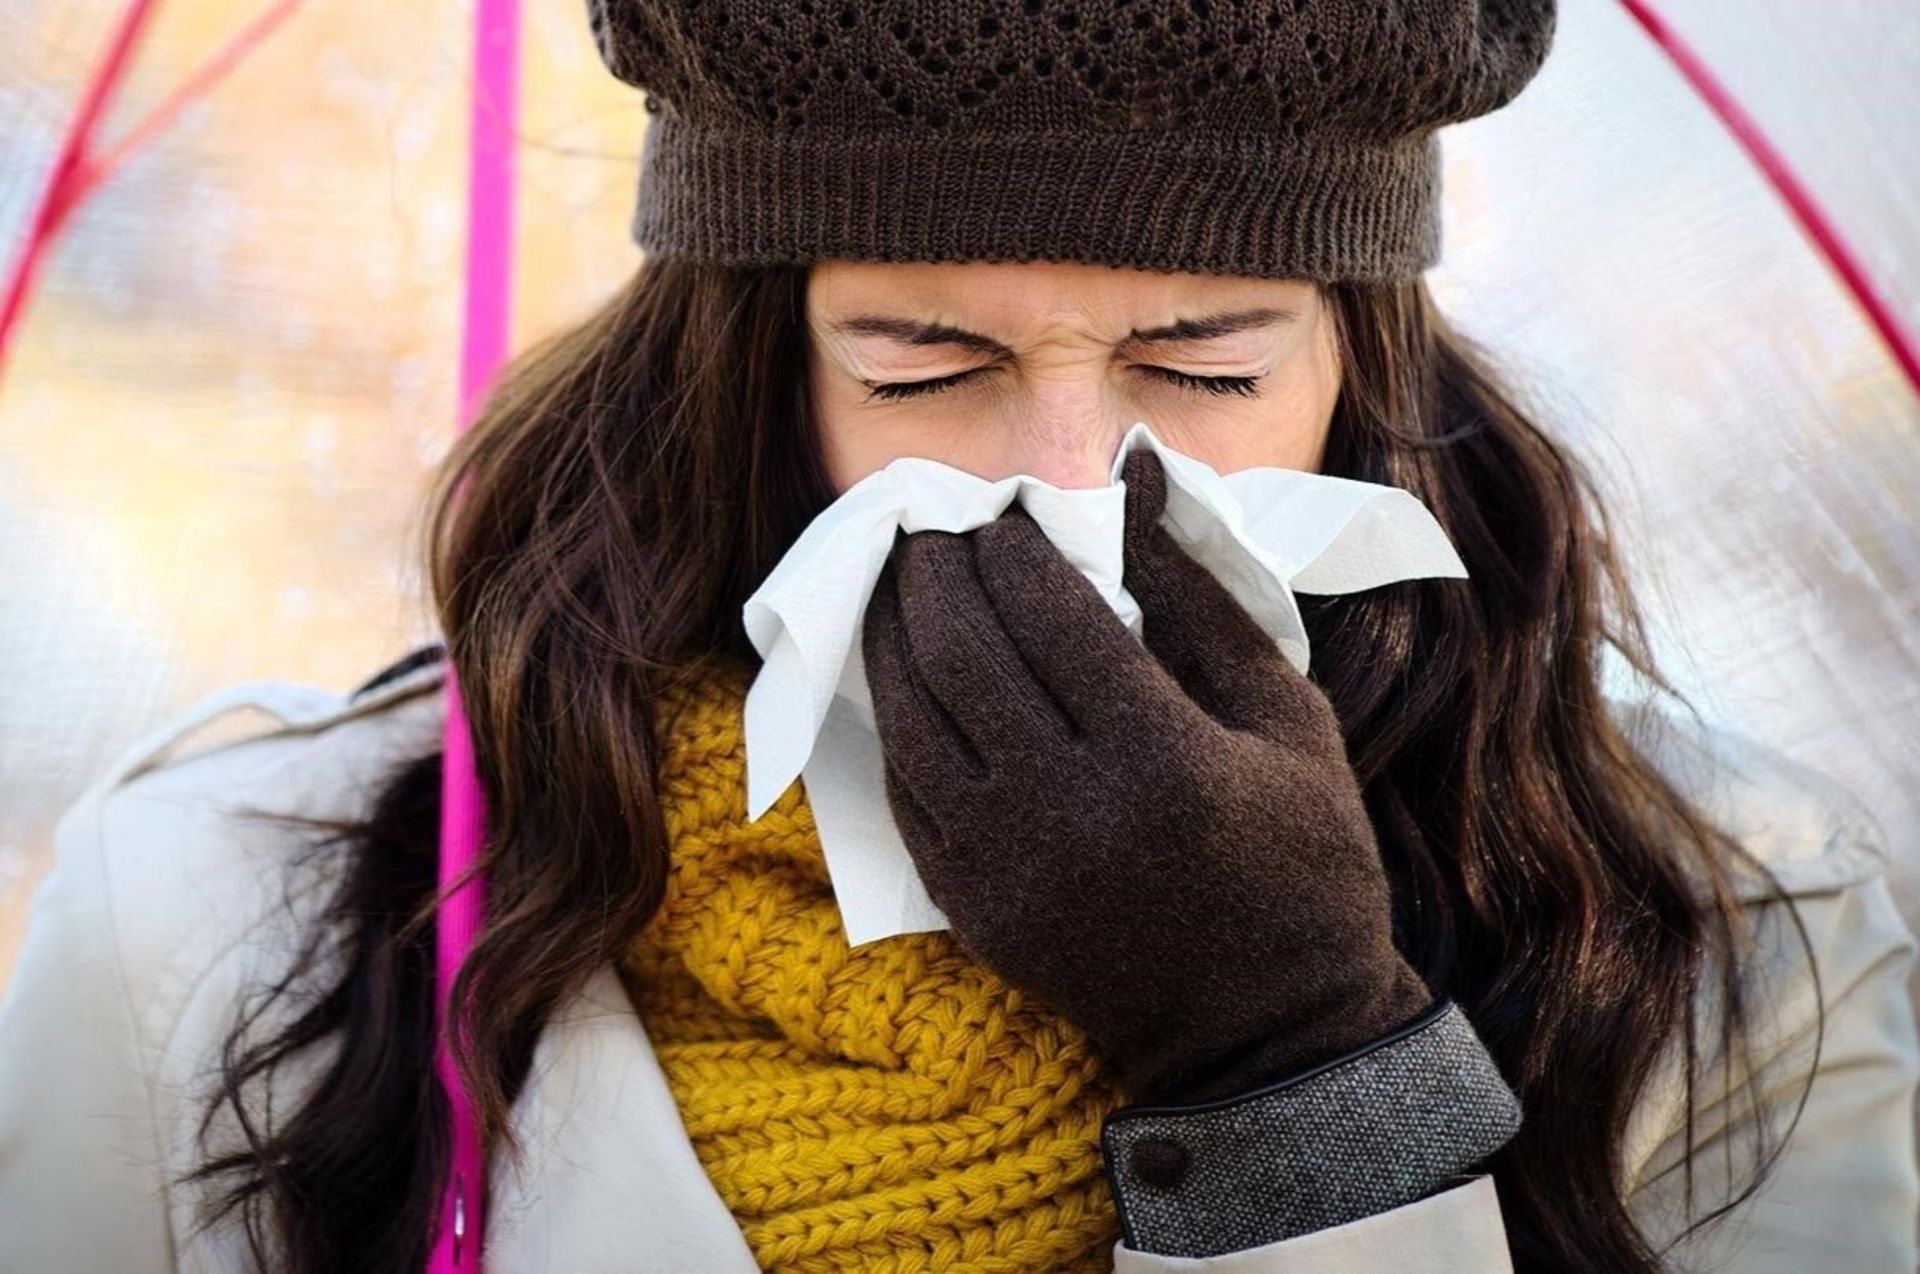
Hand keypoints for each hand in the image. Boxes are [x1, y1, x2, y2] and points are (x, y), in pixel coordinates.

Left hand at [859, 448, 1433, 1104]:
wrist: (1268, 1032)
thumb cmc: (1303, 864)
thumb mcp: (1289, 722)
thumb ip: (1203, 599)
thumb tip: (1136, 480)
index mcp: (1161, 757)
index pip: (1050, 614)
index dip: (1011, 548)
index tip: (1002, 513)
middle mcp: (1070, 810)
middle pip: (963, 655)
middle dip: (936, 574)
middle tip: (932, 530)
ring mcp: (1008, 867)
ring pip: (911, 721)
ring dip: (893, 636)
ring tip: (900, 584)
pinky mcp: (974, 910)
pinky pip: (903, 794)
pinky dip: (893, 723)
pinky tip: (901, 677)